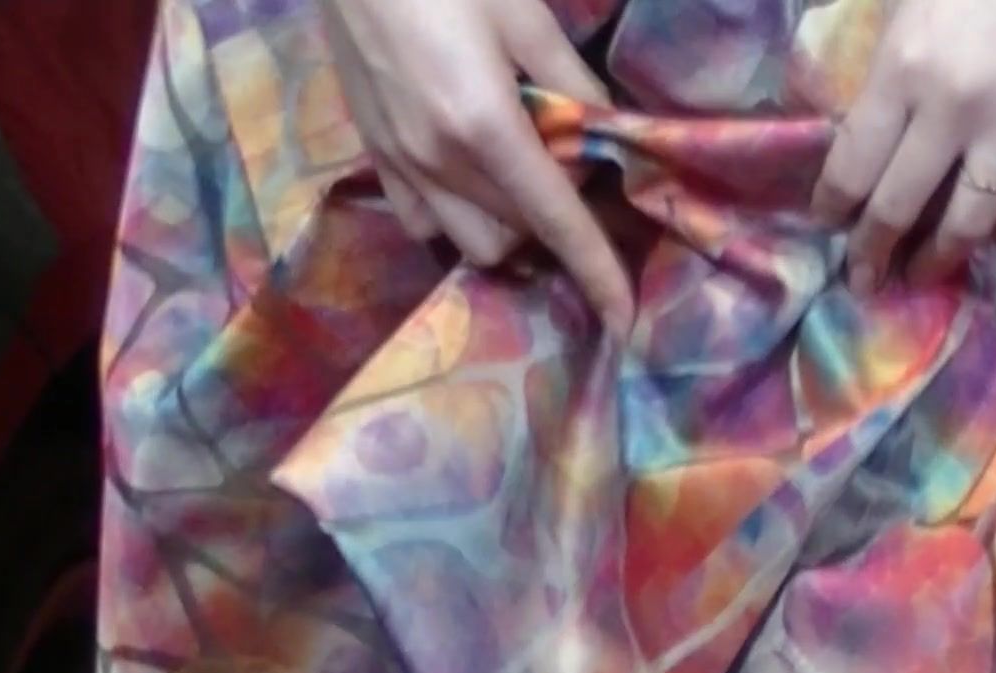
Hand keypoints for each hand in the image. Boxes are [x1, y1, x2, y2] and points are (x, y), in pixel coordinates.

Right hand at [321, 0, 634, 334]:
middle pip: (518, 239)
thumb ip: (571, 82)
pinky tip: (469, 177)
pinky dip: (456, 217)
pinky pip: (421, 221)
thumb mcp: (523, 13)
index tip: (624, 319)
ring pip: (468, 242)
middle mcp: (438, 162)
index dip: (598, 272)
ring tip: (523, 180)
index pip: (557, 221)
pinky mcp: (371, 151)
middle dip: (558, 226)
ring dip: (508, 229)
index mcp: (485, 127)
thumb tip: (606, 131)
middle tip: (579, 178)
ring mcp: (398, 162)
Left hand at [809, 0, 995, 290]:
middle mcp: (954, 107)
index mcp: (903, 68)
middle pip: (901, 205)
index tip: (828, 224)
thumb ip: (888, 68)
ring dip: (941, 256)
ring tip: (925, 272)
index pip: (853, 165)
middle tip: (865, 278)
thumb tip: (864, 134)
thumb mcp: (908, 0)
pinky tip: (988, 232)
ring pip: (970, 219)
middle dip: (875, 251)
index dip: (835, 205)